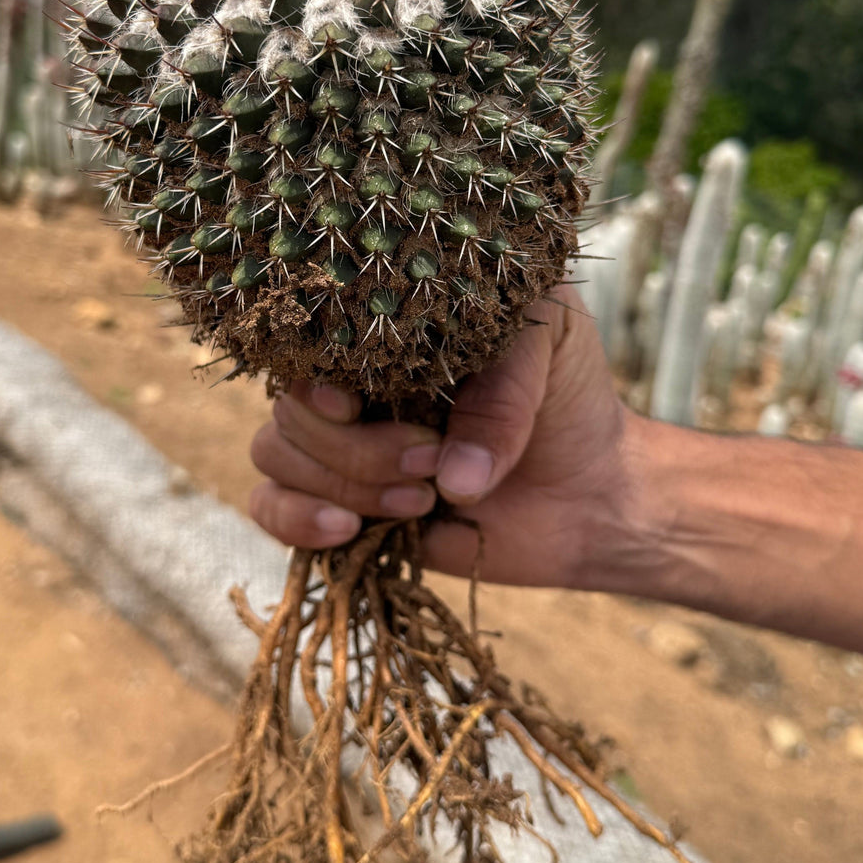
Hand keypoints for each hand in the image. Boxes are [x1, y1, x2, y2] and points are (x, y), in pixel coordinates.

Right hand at [248, 284, 640, 587]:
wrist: (593, 489)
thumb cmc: (568, 397)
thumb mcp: (548, 350)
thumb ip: (503, 391)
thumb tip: (452, 482)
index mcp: (386, 330)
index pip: (308, 339)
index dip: (316, 377)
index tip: (356, 404)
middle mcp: (351, 383)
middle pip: (289, 409)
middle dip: (357, 449)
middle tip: (431, 459)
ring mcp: (339, 445)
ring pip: (275, 455)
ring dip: (344, 485)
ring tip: (423, 500)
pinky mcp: (341, 507)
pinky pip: (269, 507)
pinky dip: (295, 521)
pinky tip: (348, 531)